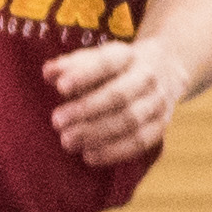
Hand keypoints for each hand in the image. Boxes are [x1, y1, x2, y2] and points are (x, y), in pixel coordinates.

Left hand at [47, 34, 190, 167]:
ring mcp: (157, 102)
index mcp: (128, 56)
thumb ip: (69, 65)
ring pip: (130, 120)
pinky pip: (140, 142)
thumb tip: (49, 73)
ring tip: (68, 141)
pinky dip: (114, 151)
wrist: (162, 70)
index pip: (107, 63)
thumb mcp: (94, 59)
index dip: (84, 75)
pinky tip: (89, 156)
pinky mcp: (161, 126)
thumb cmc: (114, 70)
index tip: (60, 87)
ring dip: (97, 133)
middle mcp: (147, 78)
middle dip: (86, 109)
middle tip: (57, 121)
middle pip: (119, 95)